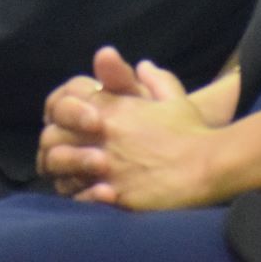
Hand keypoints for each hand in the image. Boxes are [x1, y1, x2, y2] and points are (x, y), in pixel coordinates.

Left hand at [42, 48, 227, 210]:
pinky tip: (88, 197)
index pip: (62, 105)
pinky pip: (80, 197)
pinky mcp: (116, 196)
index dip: (57, 116)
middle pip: (53, 136)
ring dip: (61, 172)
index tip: (64, 126)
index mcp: (113, 110)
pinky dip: (79, 197)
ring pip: (60, 166)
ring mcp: (108, 166)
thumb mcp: (173, 97)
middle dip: (51, 146)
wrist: (209, 165)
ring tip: (71, 179)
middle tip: (59, 157)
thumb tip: (143, 65)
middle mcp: (104, 135)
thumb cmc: (192, 131)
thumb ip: (154, 78)